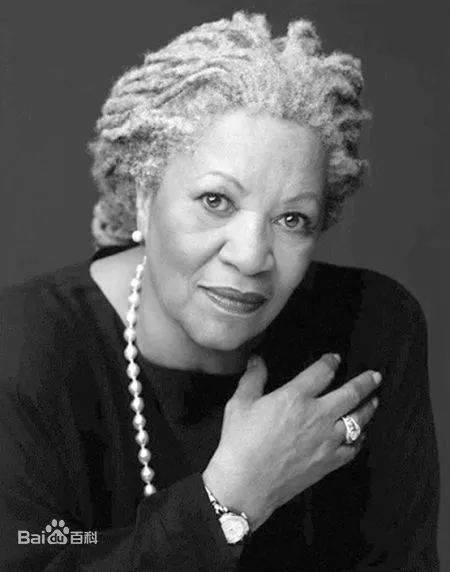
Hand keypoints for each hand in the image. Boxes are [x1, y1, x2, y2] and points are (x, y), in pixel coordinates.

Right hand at [203, 354, 380, 530]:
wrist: (246, 484)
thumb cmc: (240, 442)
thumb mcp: (240, 403)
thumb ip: (253, 378)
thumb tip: (256, 359)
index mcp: (295, 396)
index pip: (322, 372)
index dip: (331, 362)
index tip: (335, 359)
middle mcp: (317, 415)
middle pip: (351, 393)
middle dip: (366, 382)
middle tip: (375, 376)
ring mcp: (327, 440)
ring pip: (358, 419)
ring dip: (369, 407)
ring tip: (374, 400)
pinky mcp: (329, 462)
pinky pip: (354, 447)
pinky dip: (360, 438)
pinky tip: (361, 434)